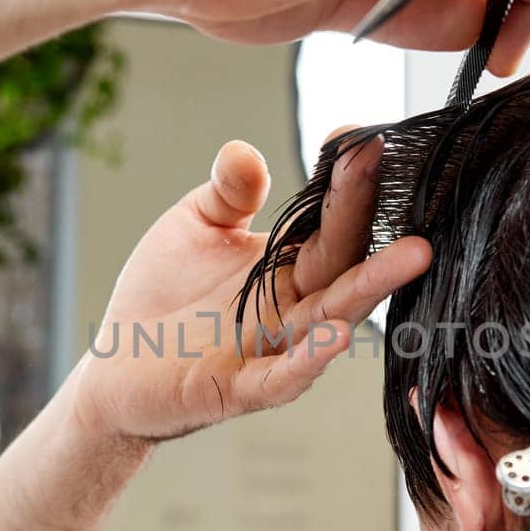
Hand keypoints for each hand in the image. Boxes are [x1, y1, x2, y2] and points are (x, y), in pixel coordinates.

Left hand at [73, 134, 431, 443]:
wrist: (115, 367)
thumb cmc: (162, 298)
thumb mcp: (194, 226)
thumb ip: (227, 192)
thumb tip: (245, 151)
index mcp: (287, 267)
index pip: (330, 223)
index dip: (348, 185)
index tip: (365, 140)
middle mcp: (291, 309)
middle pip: (345, 268)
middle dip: (381, 233)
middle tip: (414, 191)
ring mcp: (270, 351)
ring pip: (331, 319)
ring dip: (369, 289)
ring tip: (412, 257)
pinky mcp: (237, 390)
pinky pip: (281, 379)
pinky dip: (309, 360)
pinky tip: (336, 336)